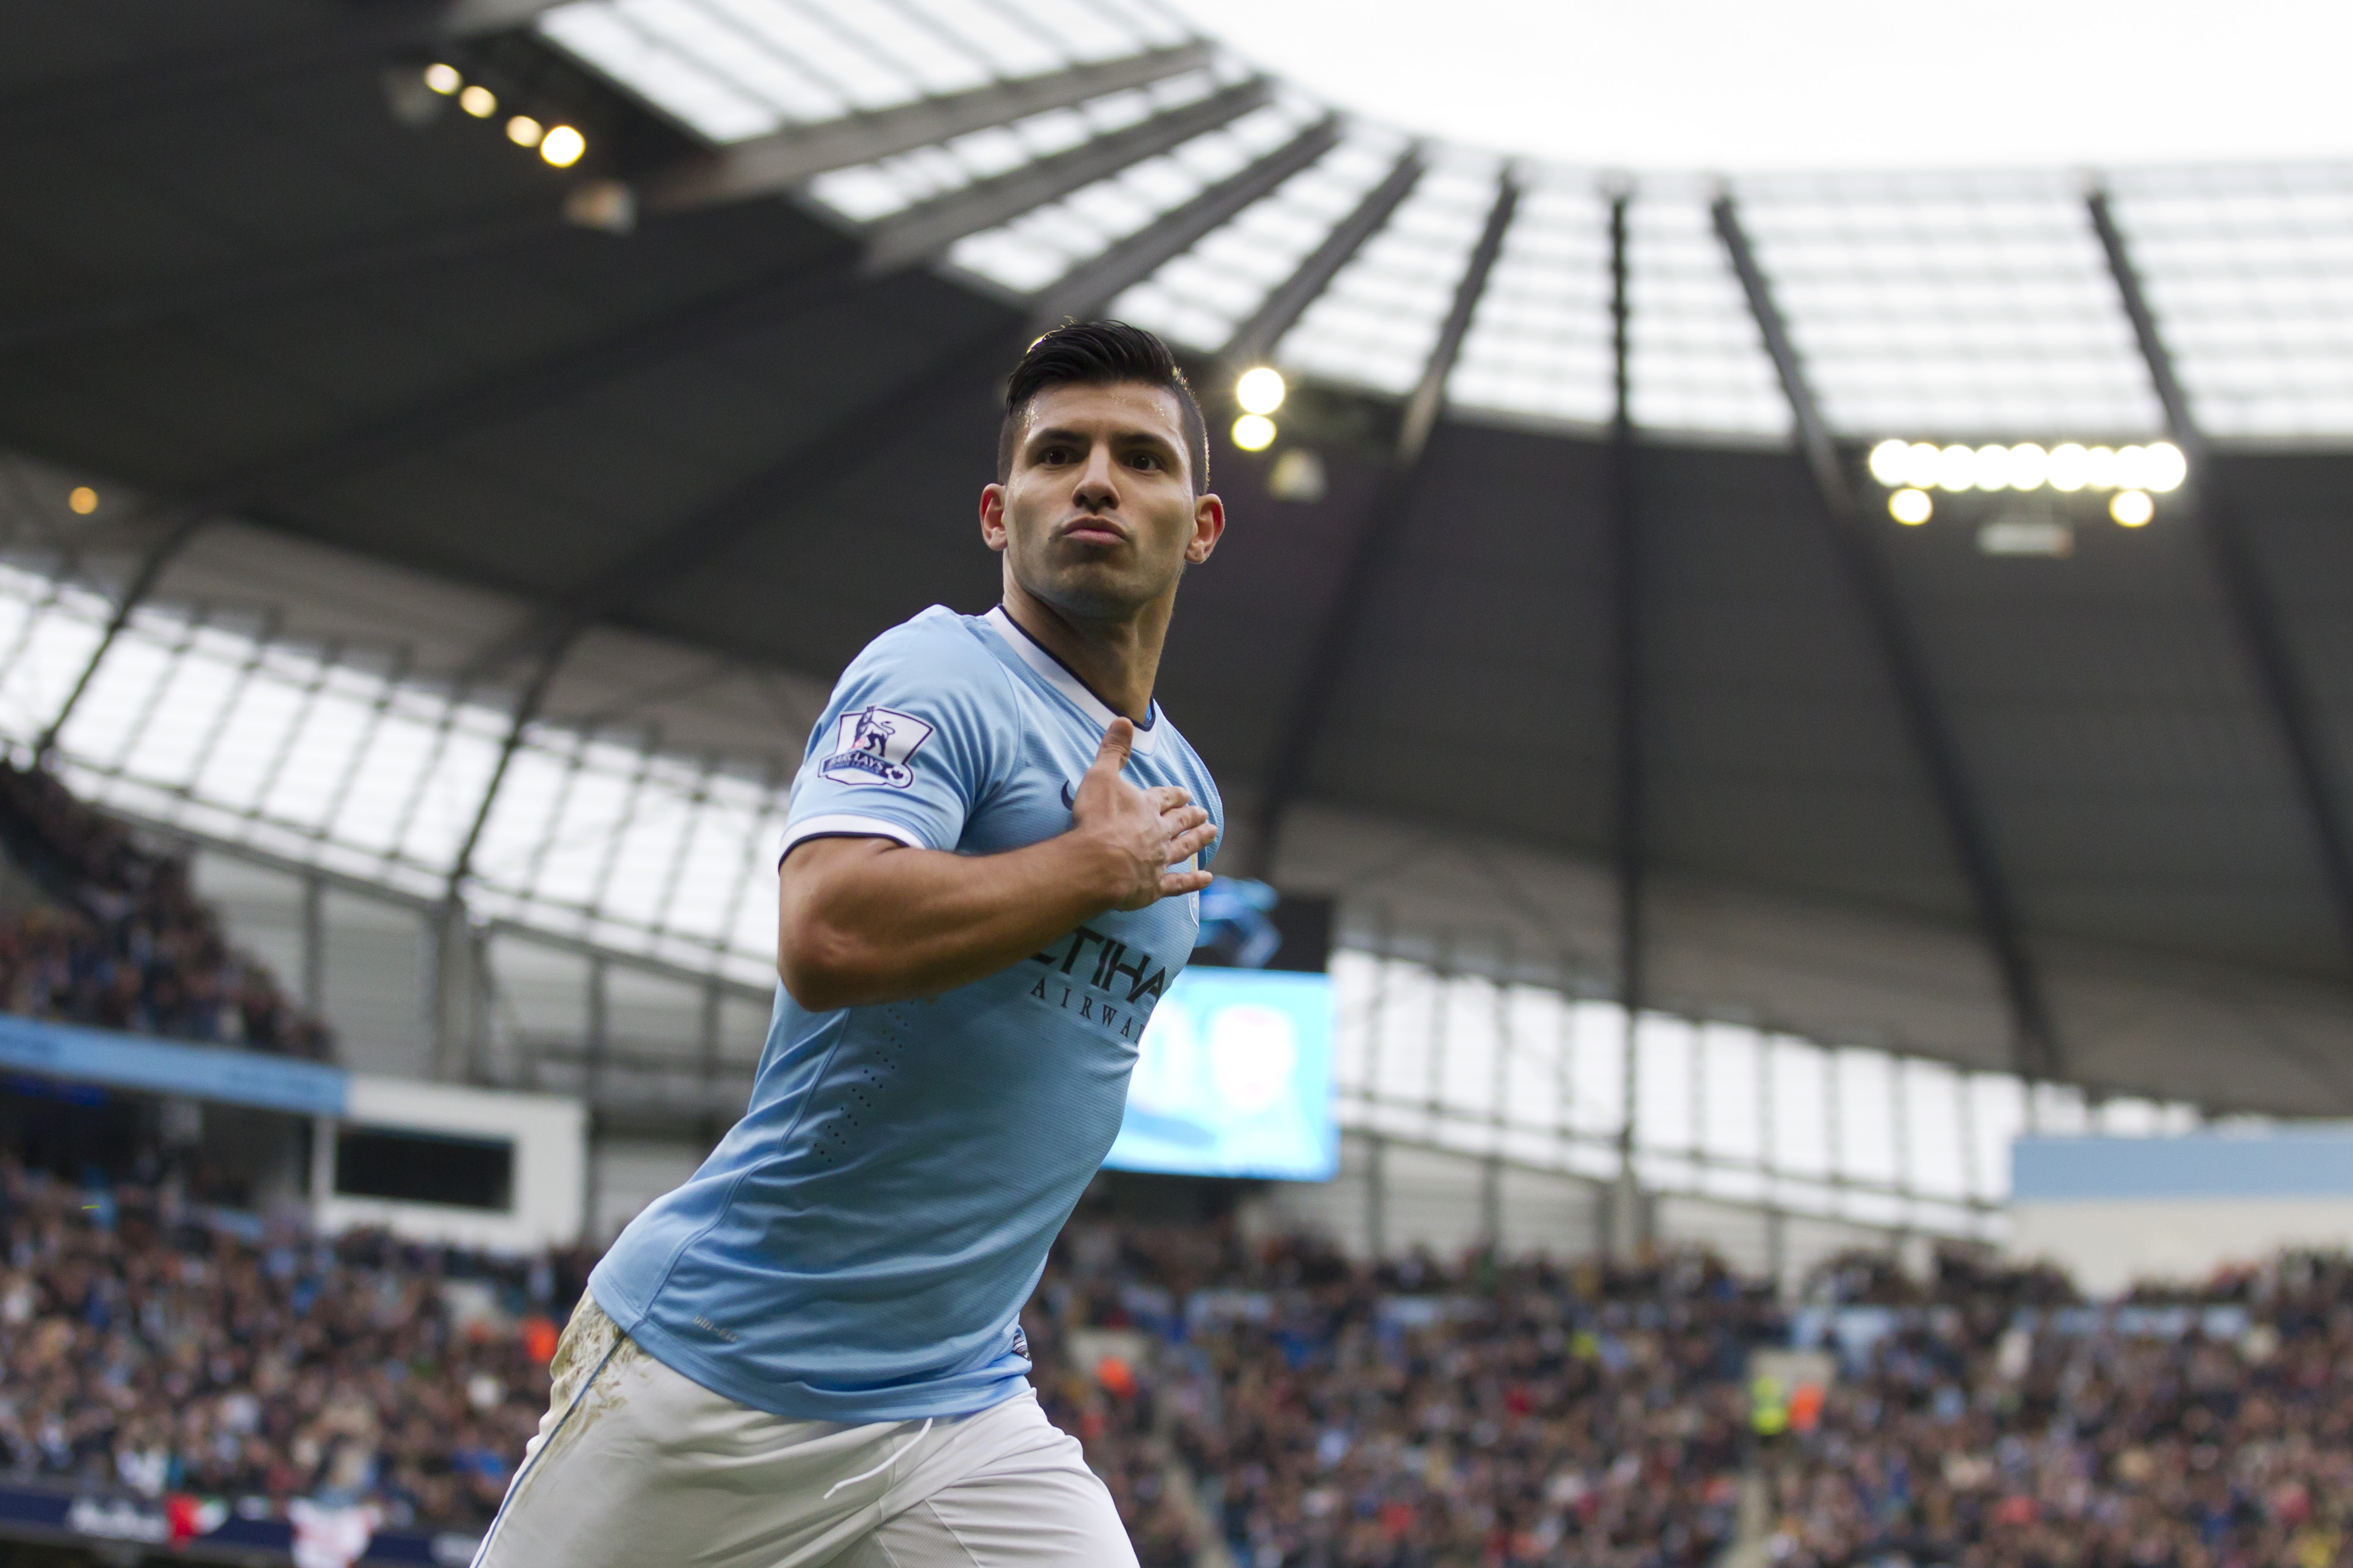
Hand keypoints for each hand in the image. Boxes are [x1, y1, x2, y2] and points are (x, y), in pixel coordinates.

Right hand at [1071, 718, 1217, 910]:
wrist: (1098, 863)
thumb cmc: (1097, 819)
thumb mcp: (1101, 776)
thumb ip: (1113, 750)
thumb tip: (1123, 719)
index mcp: (1147, 807)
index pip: (1165, 797)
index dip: (1174, 794)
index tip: (1185, 793)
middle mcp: (1158, 833)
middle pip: (1179, 821)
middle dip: (1191, 816)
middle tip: (1204, 813)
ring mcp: (1159, 860)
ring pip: (1185, 848)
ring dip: (1198, 840)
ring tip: (1211, 833)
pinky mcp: (1155, 886)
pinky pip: (1179, 884)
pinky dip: (1193, 882)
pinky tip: (1208, 879)